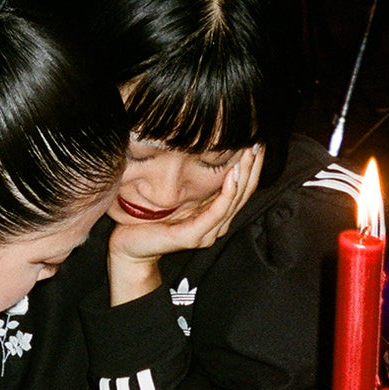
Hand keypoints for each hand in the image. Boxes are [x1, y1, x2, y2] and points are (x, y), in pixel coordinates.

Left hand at [108, 145, 263, 303]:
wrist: (130, 247)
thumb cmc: (151, 220)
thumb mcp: (180, 197)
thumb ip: (198, 186)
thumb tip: (208, 156)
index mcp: (215, 216)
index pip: (241, 190)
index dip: (252, 167)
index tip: (257, 143)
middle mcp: (216, 225)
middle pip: (243, 193)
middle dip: (252, 167)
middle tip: (258, 143)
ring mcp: (207, 232)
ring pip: (234, 200)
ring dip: (244, 175)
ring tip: (249, 153)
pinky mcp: (194, 236)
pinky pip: (216, 212)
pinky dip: (227, 193)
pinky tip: (233, 175)